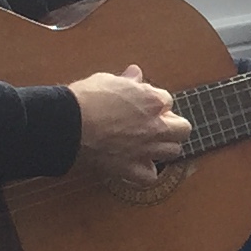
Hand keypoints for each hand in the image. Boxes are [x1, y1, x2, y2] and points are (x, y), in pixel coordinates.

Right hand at [71, 64, 188, 191]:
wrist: (67, 124)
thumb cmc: (84, 100)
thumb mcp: (107, 80)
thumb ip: (126, 80)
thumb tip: (134, 73)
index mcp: (151, 101)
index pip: (167, 100)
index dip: (156, 103)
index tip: (143, 106)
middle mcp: (155, 126)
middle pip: (183, 128)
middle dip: (173, 126)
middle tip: (157, 125)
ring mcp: (145, 148)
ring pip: (173, 151)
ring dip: (163, 147)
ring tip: (149, 144)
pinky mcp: (131, 167)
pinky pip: (150, 176)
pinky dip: (145, 172)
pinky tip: (137, 165)